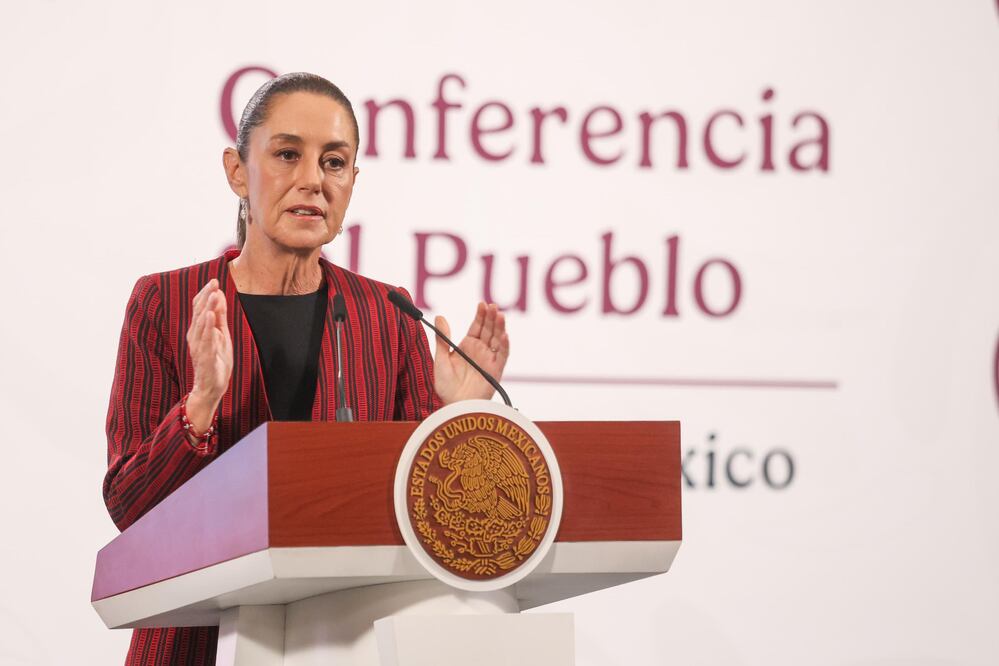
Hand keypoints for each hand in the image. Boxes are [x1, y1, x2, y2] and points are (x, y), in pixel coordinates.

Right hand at [185, 279, 232, 431]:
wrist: (211, 387)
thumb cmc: (215, 360)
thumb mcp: (221, 334)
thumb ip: (220, 316)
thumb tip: (219, 295)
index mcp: (198, 330)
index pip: (199, 308)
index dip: (206, 294)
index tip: (214, 280)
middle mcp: (195, 336)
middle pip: (199, 312)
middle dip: (207, 297)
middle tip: (214, 283)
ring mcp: (199, 347)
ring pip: (201, 324)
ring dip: (207, 308)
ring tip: (213, 295)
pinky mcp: (205, 357)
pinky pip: (206, 340)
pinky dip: (208, 328)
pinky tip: (211, 317)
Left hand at [433, 302, 509, 403]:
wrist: (453, 405)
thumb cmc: (446, 386)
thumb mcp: (440, 359)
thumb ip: (442, 338)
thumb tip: (439, 317)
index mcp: (468, 346)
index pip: (477, 326)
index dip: (480, 315)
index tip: (482, 304)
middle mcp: (480, 351)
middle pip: (489, 330)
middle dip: (491, 318)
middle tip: (493, 306)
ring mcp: (489, 360)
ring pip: (498, 340)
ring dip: (500, 327)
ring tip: (500, 315)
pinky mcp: (495, 371)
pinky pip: (503, 356)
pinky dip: (505, 346)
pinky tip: (504, 335)